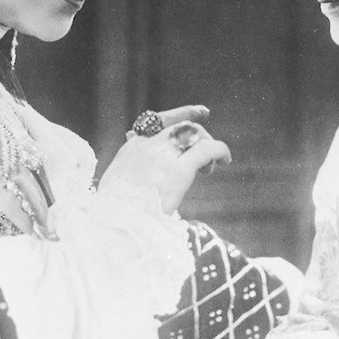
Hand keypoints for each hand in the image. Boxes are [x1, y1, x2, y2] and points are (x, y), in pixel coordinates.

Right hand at [101, 105, 230, 213]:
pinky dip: (220, 150)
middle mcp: (147, 146)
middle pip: (180, 125)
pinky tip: (226, 160)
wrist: (113, 226)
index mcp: (132, 149)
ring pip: (193, 132)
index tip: (200, 112)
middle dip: (199, 133)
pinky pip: (206, 149)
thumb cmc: (114, 213)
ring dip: (207, 145)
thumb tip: (136, 155)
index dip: (181, 114)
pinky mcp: (178, 171)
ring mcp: (162, 156)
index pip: (158, 122)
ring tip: (210, 168)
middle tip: (209, 153)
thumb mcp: (116, 184)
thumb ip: (130, 167)